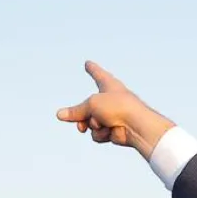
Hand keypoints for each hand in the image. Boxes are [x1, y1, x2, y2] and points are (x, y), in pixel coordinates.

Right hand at [55, 61, 174, 158]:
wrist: (137, 126)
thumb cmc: (117, 107)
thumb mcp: (91, 104)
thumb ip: (76, 111)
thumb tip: (59, 115)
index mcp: (109, 85)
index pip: (97, 73)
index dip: (92, 69)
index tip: (88, 63)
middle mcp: (110, 99)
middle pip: (86, 108)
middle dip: (80, 117)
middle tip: (80, 124)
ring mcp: (112, 116)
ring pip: (90, 124)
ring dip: (93, 126)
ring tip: (103, 124)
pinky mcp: (114, 130)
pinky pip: (98, 134)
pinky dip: (102, 134)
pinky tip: (112, 131)